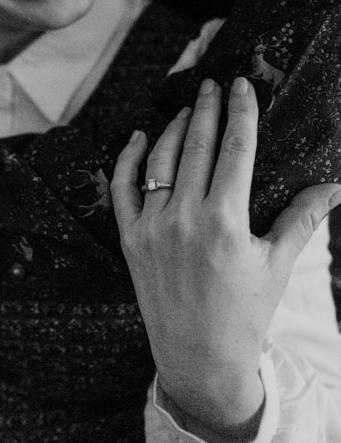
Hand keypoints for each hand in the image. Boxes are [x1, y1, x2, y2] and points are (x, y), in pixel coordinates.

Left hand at [111, 76, 340, 442]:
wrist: (199, 359)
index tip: (241, 84)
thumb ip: (303, 219)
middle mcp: (185, 219)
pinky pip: (123, 189)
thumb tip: (335, 185)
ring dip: (175, 129)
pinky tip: (138, 136)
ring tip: (189, 108)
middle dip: (208, 109)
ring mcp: (152, 228)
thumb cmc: (245, 313)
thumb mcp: (278, 265)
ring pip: (160, 161)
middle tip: (212, 83)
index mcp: (225, 222)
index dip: (240, 113)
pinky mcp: (130, 240)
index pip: (236, 151)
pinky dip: (127, 159)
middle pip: (197, 147)